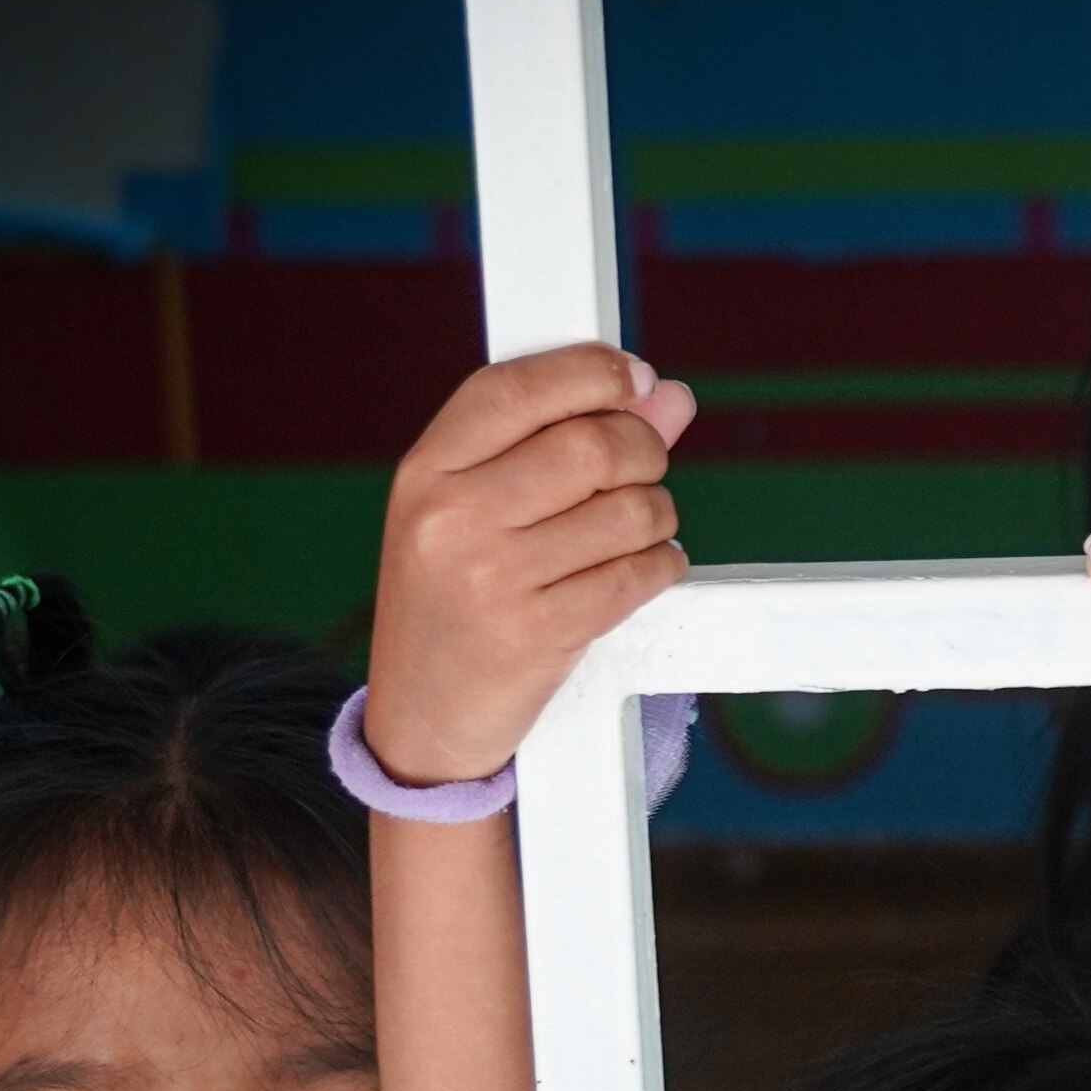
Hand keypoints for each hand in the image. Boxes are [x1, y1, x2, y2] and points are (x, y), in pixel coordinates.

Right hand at [364, 342, 697, 784]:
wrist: (421, 719)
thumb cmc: (454, 600)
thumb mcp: (474, 511)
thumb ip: (560, 442)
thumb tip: (669, 398)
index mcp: (426, 472)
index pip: (517, 389)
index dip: (591, 372)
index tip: (637, 377)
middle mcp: (451, 518)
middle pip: (589, 445)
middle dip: (642, 450)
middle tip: (645, 469)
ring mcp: (491, 579)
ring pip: (626, 511)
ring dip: (657, 515)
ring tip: (640, 527)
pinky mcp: (536, 634)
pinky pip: (637, 576)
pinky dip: (662, 566)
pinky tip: (647, 567)